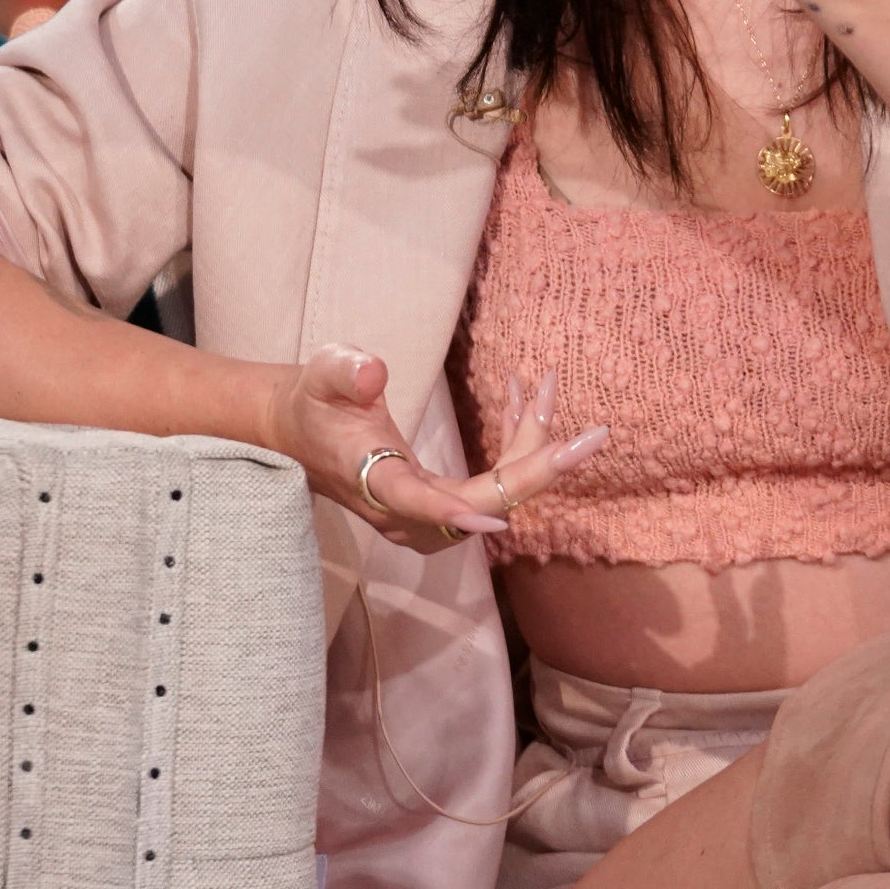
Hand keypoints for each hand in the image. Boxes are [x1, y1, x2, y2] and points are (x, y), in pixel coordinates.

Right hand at [264, 346, 609, 555]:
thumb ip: (346, 373)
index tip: (496, 512)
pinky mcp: (437, 505)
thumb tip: (373, 372)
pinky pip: (490, 487)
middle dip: (539, 469)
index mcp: (375, 483)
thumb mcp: (322, 375)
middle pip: (483, 503)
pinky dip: (515, 447)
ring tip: (546, 389)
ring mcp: (424, 516)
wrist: (297, 432)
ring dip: (531, 449)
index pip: (419, 503)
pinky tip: (523, 401)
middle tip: (592, 438)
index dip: (456, 510)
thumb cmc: (312, 401)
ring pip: (495, 497)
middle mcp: (405, 514)